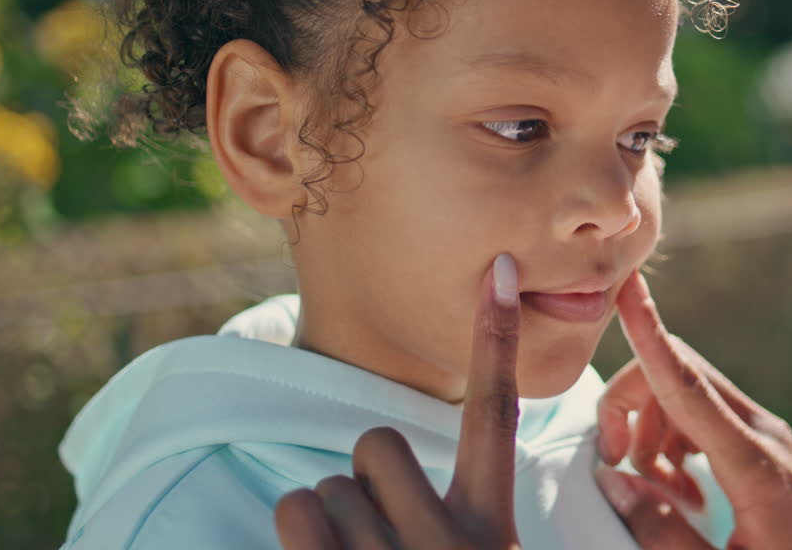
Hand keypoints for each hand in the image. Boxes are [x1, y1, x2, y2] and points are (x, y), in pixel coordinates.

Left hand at [274, 254, 523, 549]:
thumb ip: (465, 524)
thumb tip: (408, 486)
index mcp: (493, 535)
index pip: (495, 417)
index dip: (497, 339)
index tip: (496, 269)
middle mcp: (453, 546)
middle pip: (378, 443)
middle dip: (363, 481)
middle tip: (376, 537)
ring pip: (330, 481)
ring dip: (329, 522)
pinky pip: (294, 506)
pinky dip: (296, 532)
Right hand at [596, 272, 791, 549]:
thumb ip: (663, 536)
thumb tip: (614, 483)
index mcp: (755, 468)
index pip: (689, 388)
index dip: (652, 337)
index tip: (630, 289)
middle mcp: (766, 437)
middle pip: (680, 377)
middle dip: (630, 406)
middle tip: (615, 465)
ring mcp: (772, 436)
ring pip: (690, 394)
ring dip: (652, 432)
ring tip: (660, 495)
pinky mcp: (771, 445)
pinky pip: (709, 417)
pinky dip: (678, 441)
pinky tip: (684, 494)